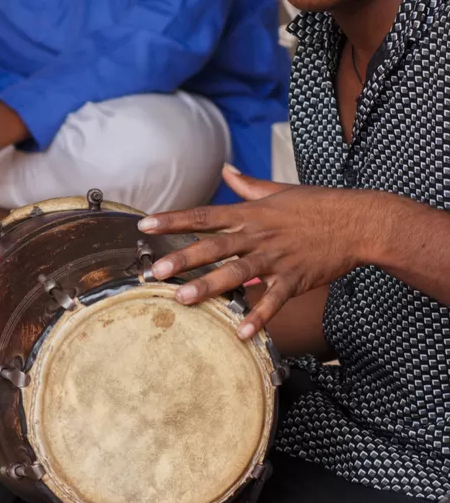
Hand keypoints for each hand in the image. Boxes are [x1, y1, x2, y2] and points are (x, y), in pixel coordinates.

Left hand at [136, 164, 381, 338]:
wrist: (358, 221)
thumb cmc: (318, 205)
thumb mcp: (279, 190)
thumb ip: (248, 185)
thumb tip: (226, 170)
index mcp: (251, 213)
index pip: (204, 215)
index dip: (173, 220)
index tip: (144, 224)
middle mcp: (258, 235)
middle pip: (213, 246)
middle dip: (182, 259)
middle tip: (155, 272)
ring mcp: (276, 258)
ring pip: (237, 273)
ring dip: (209, 286)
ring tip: (183, 300)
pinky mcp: (295, 279)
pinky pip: (273, 300)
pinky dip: (258, 316)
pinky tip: (240, 332)